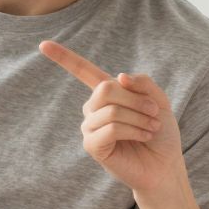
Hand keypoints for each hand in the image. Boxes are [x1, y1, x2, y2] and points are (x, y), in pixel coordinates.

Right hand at [38, 40, 185, 196]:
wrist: (164, 164)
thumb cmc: (160, 132)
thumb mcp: (158, 100)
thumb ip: (142, 83)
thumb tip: (118, 77)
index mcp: (106, 93)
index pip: (81, 70)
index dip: (62, 57)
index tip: (43, 44)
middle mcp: (93, 108)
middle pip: (106, 88)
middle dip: (135, 99)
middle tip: (154, 112)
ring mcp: (90, 127)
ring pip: (111, 110)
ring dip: (139, 117)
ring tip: (152, 127)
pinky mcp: (92, 145)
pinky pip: (111, 128)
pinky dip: (133, 130)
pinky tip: (144, 135)